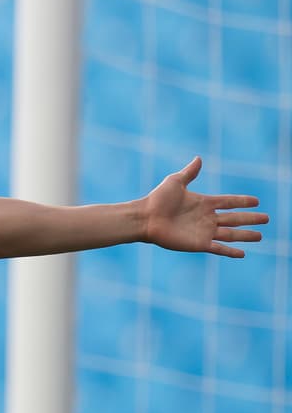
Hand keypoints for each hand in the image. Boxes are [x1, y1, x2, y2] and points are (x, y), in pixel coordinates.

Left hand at [142, 157, 267, 257]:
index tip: (256, 201)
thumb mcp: (175, 182)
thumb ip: (190, 172)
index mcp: (204, 202)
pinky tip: (243, 253)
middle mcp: (206, 217)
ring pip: (231, 234)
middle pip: (234, 218)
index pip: (229, 201)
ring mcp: (204, 231)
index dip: (242, 201)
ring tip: (260, 236)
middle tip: (266, 218)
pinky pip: (219, 248)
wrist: (146, 218)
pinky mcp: (199, 244)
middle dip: (250, 218)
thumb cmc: (158, 199)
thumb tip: (198, 158)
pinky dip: (231, 251)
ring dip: (246, 235)